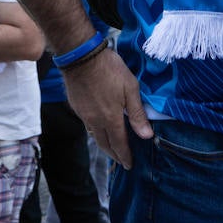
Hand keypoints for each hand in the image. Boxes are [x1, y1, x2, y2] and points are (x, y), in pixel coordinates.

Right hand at [63, 47, 152, 169]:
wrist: (82, 57)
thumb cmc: (110, 69)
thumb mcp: (130, 88)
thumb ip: (137, 113)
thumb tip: (146, 136)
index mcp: (110, 118)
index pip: (119, 144)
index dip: (125, 156)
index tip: (129, 165)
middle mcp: (95, 121)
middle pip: (105, 144)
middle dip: (114, 155)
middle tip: (121, 161)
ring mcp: (84, 115)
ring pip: (95, 136)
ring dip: (104, 145)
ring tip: (112, 147)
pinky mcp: (76, 107)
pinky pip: (87, 126)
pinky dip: (96, 132)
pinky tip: (99, 128)